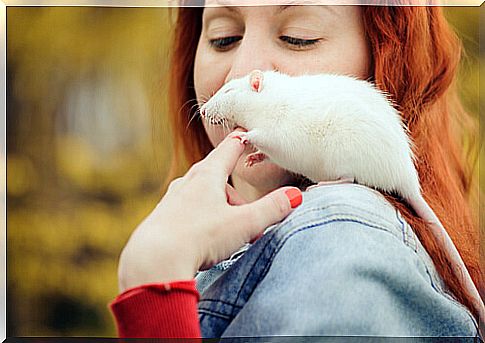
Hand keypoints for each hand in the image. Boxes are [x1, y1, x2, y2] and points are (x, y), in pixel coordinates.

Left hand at [117, 131, 302, 292]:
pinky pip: (189, 211)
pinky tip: (204, 238)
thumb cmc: (200, 237)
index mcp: (208, 175)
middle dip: (236, 195)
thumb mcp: (244, 224)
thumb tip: (296, 195)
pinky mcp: (163, 217)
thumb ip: (272, 209)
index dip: (241, 140)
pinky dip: (203, 219)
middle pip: (217, 176)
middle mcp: (188, 182)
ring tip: (229, 233)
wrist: (154, 260)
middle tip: (248, 219)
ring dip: (220, 209)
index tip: (246, 132)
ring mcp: (173, 199)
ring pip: (203, 195)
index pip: (229, 149)